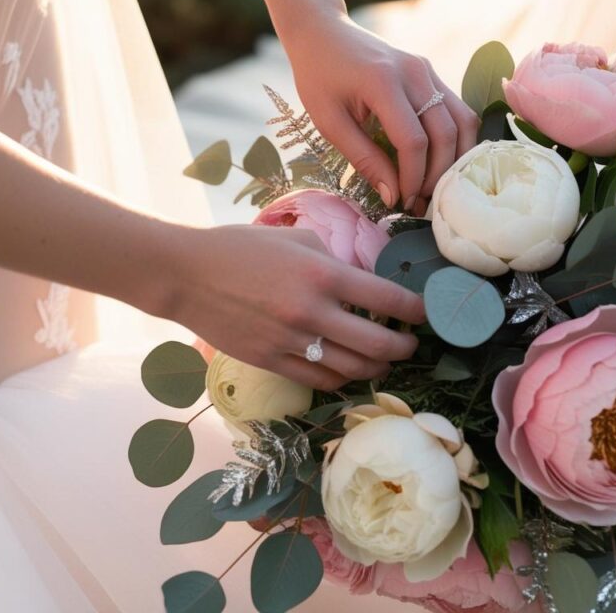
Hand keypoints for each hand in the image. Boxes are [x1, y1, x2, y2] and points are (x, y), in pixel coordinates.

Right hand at [164, 224, 425, 390]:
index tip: (429, 314)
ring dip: (377, 368)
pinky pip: (319, 380)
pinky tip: (350, 371)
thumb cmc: (241, 248)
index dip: (418, 311)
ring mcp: (292, 342)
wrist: (186, 275)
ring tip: (384, 361)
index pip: (388, 300)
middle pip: (379, 345)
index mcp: (324, 274)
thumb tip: (361, 279)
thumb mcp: (296, 237)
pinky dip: (342, 378)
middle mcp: (313, 312)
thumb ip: (333, 259)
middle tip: (412, 344)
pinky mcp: (272, 362)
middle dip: (405, 348)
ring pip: (352, 369)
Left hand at [282, 12, 478, 214]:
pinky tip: (440, 162)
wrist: (323, 32)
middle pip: (445, 134)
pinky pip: (458, 111)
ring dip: (454, 159)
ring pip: (463, 122)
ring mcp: (428, 70)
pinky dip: (456, 140)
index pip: (414, 141)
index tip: (403, 201)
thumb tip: (392, 196)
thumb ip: (363, 159)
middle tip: (421, 202)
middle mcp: (415, 73)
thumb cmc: (318, 77)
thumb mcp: (329, 122)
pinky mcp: (432, 73)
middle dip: (437, 175)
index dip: (413, 178)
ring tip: (434, 186)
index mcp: (383, 82)